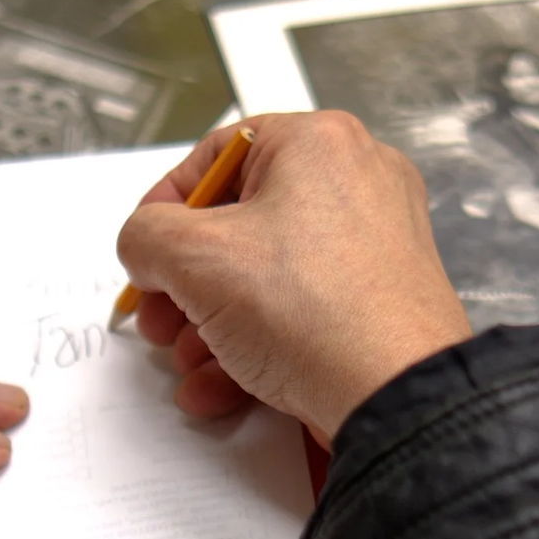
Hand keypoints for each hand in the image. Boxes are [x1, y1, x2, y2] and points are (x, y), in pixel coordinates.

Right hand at [117, 112, 472, 445]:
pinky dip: (257, 343)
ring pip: (268, 274)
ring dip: (213, 322)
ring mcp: (378, 241)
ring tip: (190, 359)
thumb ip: (146, 236)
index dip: (167, 204)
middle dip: (186, 280)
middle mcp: (358, 181)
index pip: (218, 154)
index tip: (145, 246)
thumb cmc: (318, 313)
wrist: (394, 395)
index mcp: (319, 143)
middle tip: (161, 314)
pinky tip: (221, 385)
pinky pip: (304, 308)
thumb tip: (146, 245)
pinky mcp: (384, 297)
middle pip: (241, 221)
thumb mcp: (194, 258)